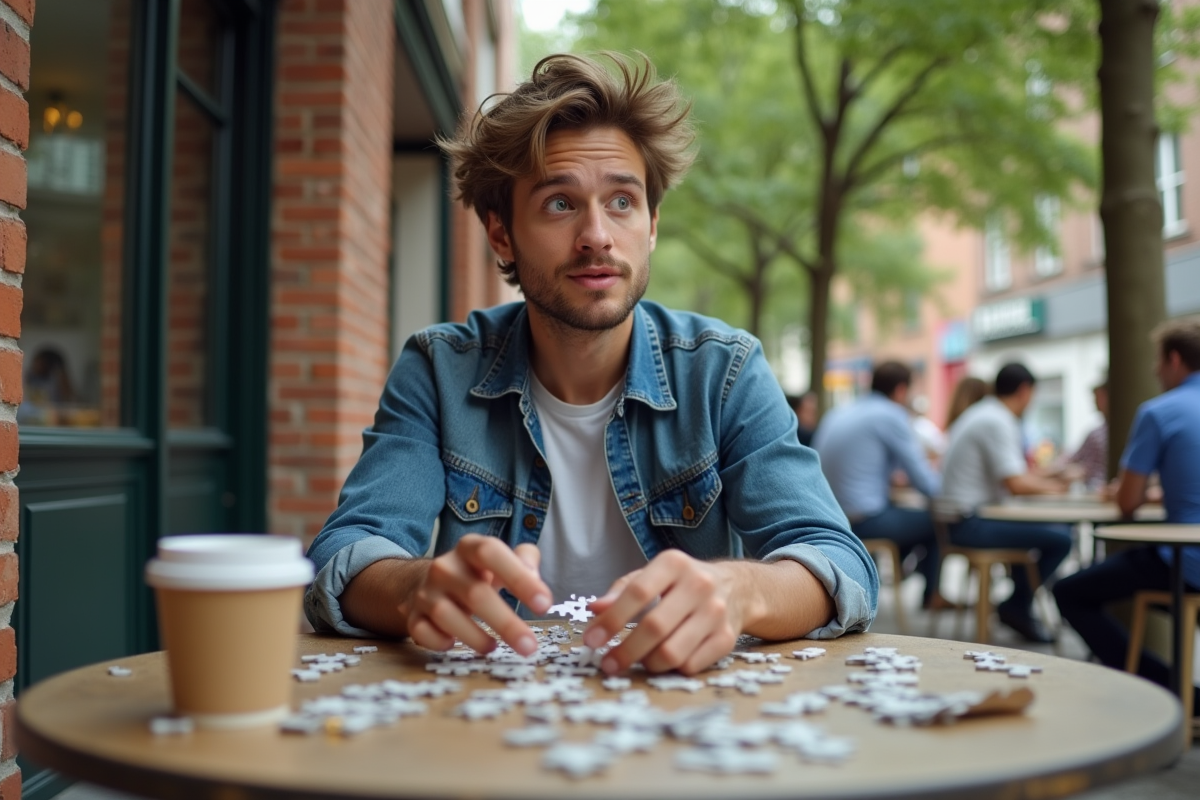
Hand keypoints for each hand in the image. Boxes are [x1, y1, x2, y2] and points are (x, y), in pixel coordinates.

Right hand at [406, 534, 550, 656]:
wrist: (426, 581)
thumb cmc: (477, 573)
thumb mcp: (502, 560)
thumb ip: (526, 561)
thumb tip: (537, 583)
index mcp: (469, 548)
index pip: (492, 553)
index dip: (519, 577)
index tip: (545, 604)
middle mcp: (444, 567)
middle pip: (475, 593)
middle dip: (506, 623)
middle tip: (529, 646)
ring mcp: (426, 591)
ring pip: (447, 615)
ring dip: (474, 637)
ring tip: (493, 648)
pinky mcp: (413, 615)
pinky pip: (422, 632)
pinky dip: (439, 642)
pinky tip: (454, 645)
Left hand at [582, 550, 742, 675]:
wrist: (737, 588)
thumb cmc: (682, 583)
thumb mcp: (652, 575)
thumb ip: (621, 590)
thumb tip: (595, 609)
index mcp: (674, 563)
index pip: (637, 592)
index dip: (611, 619)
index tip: (591, 640)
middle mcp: (699, 585)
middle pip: (655, 626)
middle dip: (625, 651)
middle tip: (608, 664)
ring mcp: (716, 612)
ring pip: (673, 652)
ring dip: (648, 664)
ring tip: (639, 661)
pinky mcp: (727, 638)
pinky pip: (691, 665)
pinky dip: (672, 669)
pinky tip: (664, 661)